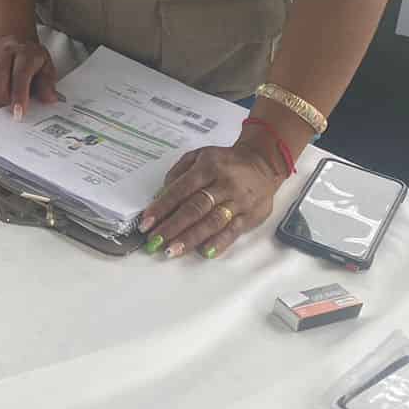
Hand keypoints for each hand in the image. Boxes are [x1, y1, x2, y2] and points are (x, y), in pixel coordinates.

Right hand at [0, 33, 60, 117]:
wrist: (18, 45)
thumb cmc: (33, 62)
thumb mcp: (47, 70)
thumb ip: (48, 85)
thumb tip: (49, 99)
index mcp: (26, 54)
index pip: (20, 74)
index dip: (19, 95)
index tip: (18, 113)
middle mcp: (7, 52)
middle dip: (2, 97)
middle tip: (8, 107)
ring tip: (1, 101)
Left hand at [138, 143, 283, 260]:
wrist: (262, 163)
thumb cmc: (225, 162)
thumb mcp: (199, 156)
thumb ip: (178, 173)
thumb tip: (160, 196)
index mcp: (208, 167)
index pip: (181, 190)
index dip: (162, 207)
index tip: (146, 223)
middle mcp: (224, 184)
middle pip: (195, 208)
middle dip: (172, 227)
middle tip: (154, 241)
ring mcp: (238, 201)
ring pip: (212, 222)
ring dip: (190, 238)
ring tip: (172, 250)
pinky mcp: (250, 215)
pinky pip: (233, 231)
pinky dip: (218, 243)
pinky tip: (204, 252)